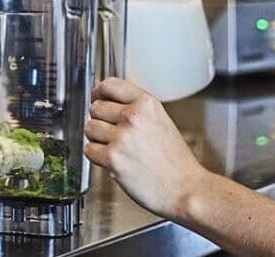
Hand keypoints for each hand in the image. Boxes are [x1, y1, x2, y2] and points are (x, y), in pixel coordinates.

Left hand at [85, 78, 209, 219]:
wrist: (185, 189)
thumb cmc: (175, 161)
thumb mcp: (160, 120)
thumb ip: (135, 108)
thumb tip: (105, 100)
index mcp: (146, 103)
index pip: (109, 85)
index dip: (99, 93)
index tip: (97, 98)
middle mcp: (133, 116)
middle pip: (95, 107)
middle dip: (100, 120)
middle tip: (113, 133)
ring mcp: (121, 137)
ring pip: (90, 128)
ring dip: (97, 138)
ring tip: (116, 148)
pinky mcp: (113, 159)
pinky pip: (89, 150)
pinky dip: (97, 156)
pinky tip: (113, 160)